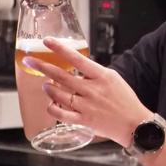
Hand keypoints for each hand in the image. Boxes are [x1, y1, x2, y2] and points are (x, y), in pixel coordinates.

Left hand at [23, 37, 149, 146]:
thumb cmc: (125, 100)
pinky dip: (52, 108)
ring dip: (48, 88)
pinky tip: (50, 104)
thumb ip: (94, 73)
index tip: (47, 41)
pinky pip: (61, 114)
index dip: (60, 48)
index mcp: (102, 76)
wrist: (134, 124)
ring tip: (45, 84)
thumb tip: (76, 66)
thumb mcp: (113, 79)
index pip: (77, 58)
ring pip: (58, 94)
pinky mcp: (84, 121)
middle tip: (30, 60)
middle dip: (42, 66)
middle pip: (62, 75)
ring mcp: (87, 106)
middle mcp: (92, 90)